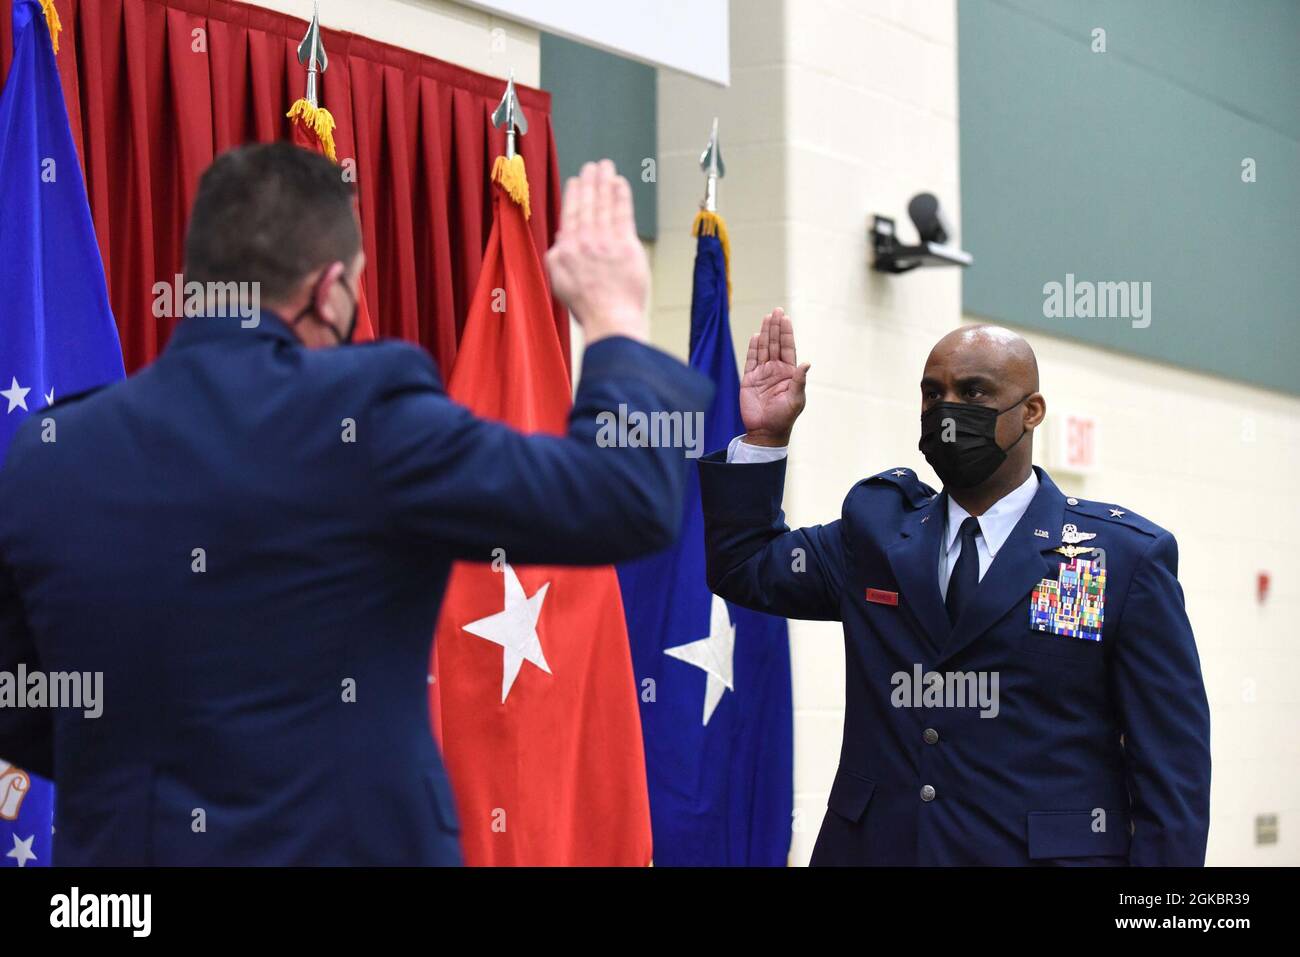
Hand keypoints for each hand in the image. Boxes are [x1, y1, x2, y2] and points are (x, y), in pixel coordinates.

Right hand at [545, 160, 648, 343]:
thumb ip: (557, 257)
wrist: (610, 318)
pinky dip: (620, 196)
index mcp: (566, 251)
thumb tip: (561, 238)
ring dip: (604, 182)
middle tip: (593, 166)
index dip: (574, 195)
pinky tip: (620, 183)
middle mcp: (584, 242)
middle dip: (590, 182)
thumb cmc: (587, 307)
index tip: (576, 181)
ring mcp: (605, 242)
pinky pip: (622, 214)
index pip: (570, 215)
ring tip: (606, 167)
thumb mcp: (558, 282)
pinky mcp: (626, 245)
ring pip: (603, 205)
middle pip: (587, 205)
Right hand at [739, 308, 809, 446]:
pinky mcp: (749, 379)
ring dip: (765, 333)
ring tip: (766, 317)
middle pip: (775, 344)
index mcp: (788, 373)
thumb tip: (807, 363)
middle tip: (776, 311)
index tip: (785, 318)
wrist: (765, 431)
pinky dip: (752, 348)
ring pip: (763, 349)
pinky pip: (751, 360)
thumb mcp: (796, 400)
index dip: (786, 333)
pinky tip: (755, 336)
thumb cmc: (784, 418)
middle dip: (776, 327)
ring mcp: (762, 374)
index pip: (787, 348)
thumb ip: (799, 381)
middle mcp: (775, 370)